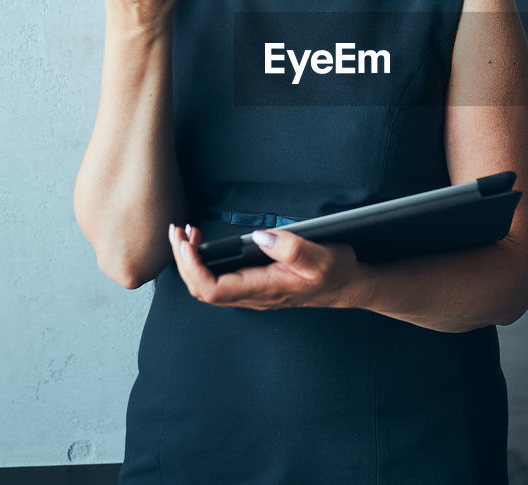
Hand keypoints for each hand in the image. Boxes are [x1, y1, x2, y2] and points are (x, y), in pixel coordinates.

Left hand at [168, 223, 368, 310]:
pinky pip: (216, 281)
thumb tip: (260, 237)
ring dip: (190, 262)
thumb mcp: (322, 256)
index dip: (193, 268)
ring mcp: (252, 293)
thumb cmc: (337, 272)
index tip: (187, 243)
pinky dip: (203, 263)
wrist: (349, 286)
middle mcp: (253, 296)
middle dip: (183, 261)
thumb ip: (291, 247)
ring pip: (206, 286)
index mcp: (264, 289)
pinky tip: (204, 245)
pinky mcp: (254, 286)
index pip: (212, 288)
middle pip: (201, 289)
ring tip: (186, 235)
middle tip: (178, 231)